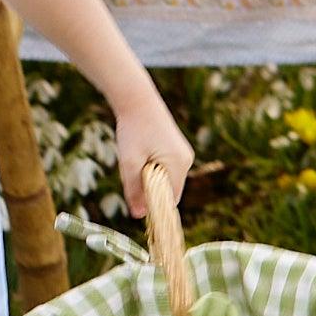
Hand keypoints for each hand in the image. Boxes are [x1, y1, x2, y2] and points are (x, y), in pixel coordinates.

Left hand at [116, 101, 192, 217]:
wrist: (137, 99)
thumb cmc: (133, 130)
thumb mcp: (129, 162)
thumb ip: (134, 190)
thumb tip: (139, 215)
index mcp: (178, 165)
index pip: (171, 200)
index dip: (155, 206)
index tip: (137, 203)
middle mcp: (186, 160)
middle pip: (170, 190)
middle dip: (151, 190)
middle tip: (131, 175)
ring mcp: (183, 153)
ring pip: (167, 178)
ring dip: (150, 178)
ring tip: (135, 159)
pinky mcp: (177, 147)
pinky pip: (166, 167)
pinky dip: (153, 168)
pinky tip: (140, 154)